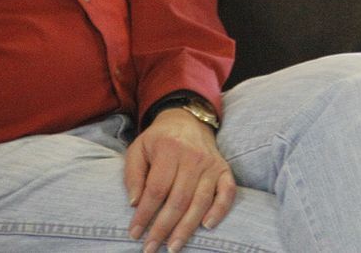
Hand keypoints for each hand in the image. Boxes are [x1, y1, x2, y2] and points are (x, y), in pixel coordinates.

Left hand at [125, 107, 235, 252]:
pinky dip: (219, 210)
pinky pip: (227, 192)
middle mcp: (192, 156)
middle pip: (178, 199)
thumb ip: (133, 175)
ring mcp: (211, 164)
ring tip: (174, 246)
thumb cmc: (158, 140)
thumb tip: (135, 203)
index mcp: (168, 148)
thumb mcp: (138, 149)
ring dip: (187, 228)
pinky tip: (207, 226)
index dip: (144, 214)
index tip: (135, 233)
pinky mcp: (224, 170)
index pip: (156, 189)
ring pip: (200, 201)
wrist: (186, 120)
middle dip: (163, 228)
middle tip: (150, 248)